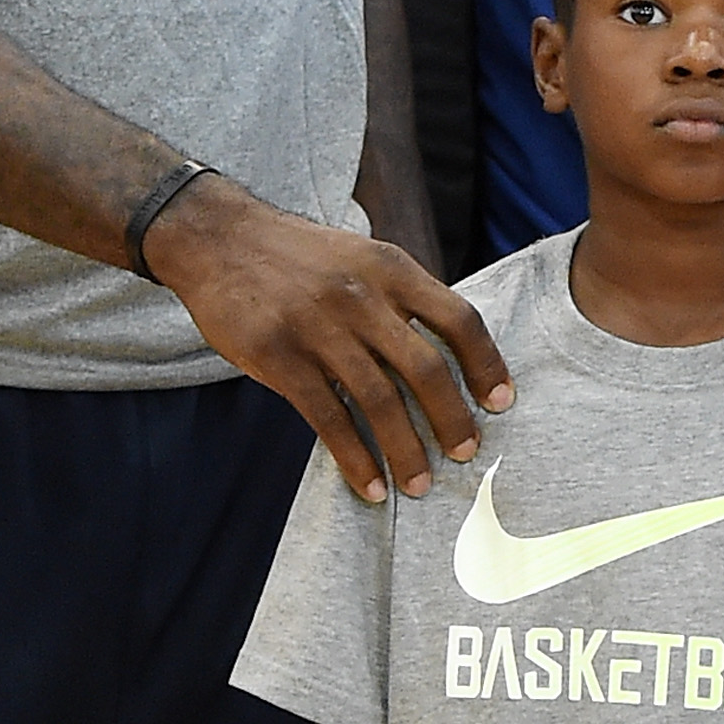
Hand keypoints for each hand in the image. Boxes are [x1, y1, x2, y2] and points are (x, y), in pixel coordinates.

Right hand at [144, 177, 511, 502]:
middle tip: (466, 453)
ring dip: (406, 449)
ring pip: (379, 401)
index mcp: (390, 267)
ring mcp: (319, 327)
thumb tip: (445, 352)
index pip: (457, 317)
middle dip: (452, 417)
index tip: (503, 401)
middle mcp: (361, 297)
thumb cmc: (299, 255)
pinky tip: (369, 484)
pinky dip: (354, 458)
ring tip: (420, 484)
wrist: (220, 238)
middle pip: (424, 366)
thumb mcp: (360, 256)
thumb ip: (399, 296)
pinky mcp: (280, 357)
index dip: (486, 363)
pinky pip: (328, 418)